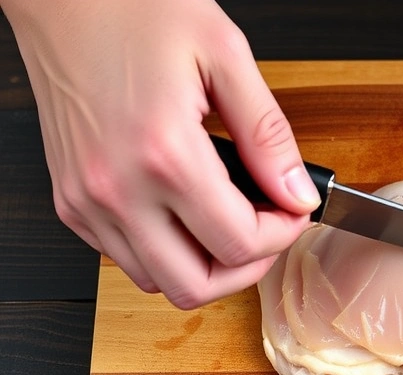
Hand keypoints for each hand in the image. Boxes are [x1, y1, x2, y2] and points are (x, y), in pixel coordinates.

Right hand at [1, 0, 319, 308]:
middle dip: (246, 269)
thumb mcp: (225, 56)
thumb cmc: (134, 10)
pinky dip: (164, 251)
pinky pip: (124, 257)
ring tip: (231, 223)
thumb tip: (298, 193)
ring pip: (157, 281)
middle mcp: (116, 188)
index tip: (294, 212)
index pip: (238, 243)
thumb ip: (268, 137)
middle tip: (268, 231)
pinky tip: (187, 213)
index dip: (282, 236)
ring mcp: (85, 200)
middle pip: (194, 286)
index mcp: (162, 154)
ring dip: (204, 265)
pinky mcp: (70, 201)